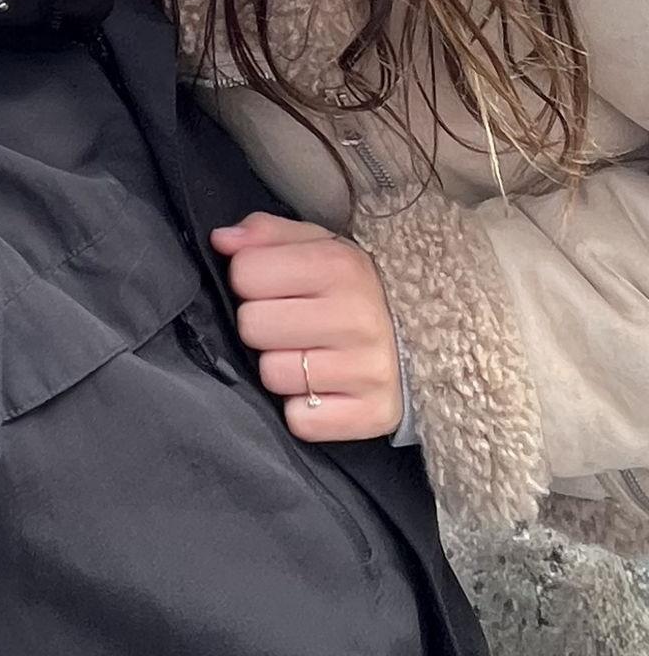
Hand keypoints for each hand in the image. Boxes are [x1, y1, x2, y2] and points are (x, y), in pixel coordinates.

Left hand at [210, 212, 403, 442]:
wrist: (432, 337)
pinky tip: (323, 388)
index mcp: (339, 265)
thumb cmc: (354, 287)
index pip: (245, 273)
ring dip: (281, 368)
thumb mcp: (316, 245)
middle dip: (261, 325)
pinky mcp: (374, 415)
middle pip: (251, 326)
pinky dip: (303, 409)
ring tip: (308, 355)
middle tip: (288, 324)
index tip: (271, 286)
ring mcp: (368, 370)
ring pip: (271, 375)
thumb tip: (222, 240)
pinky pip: (300, 420)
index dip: (248, 279)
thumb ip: (265, 234)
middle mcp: (357, 317)